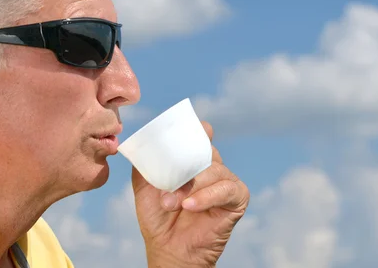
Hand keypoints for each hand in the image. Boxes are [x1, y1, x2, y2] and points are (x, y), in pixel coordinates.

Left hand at [131, 122, 249, 267]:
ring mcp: (226, 182)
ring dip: (191, 186)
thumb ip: (144, 166)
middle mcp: (212, 168)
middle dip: (185, 165)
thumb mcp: (144, 187)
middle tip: (167, 183)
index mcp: (193, 161)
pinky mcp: (237, 199)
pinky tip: (190, 206)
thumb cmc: (159, 218)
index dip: (199, 130)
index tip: (196, 128)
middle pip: (206, 150)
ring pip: (215, 170)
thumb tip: (140, 148)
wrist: (169, 249)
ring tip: (171, 203)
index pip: (200, 137)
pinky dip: (207, 196)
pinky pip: (227, 189)